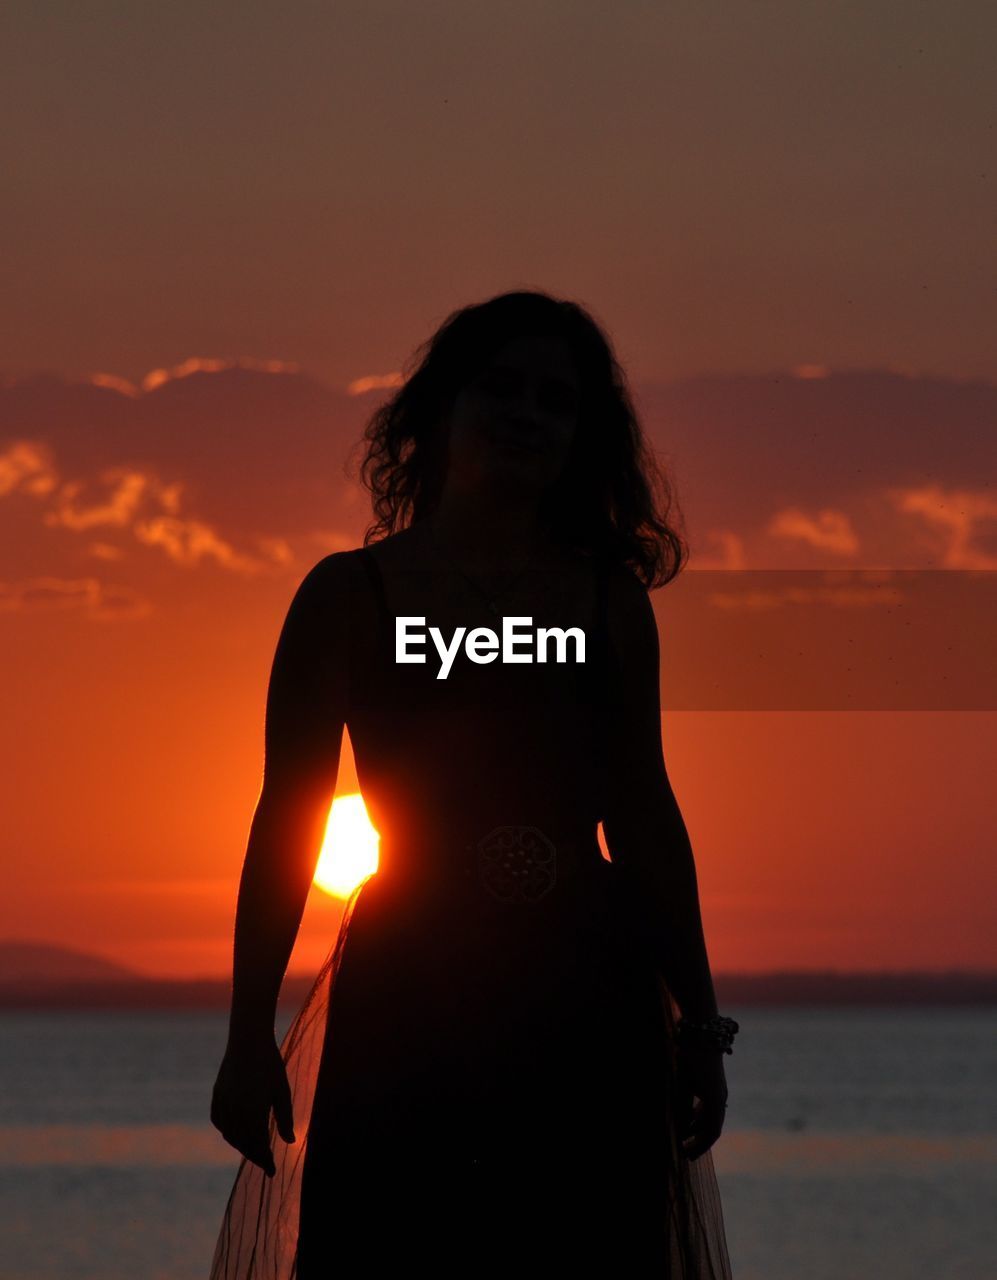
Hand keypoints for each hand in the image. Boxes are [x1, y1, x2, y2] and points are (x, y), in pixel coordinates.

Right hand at [210, 1033, 295, 1176]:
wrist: (248, 1039)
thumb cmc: (270, 1064)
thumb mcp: (282, 1090)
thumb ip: (285, 1117)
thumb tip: (290, 1141)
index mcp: (254, 1109)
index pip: (259, 1144)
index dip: (265, 1159)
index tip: (272, 1171)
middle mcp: (236, 1109)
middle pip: (243, 1142)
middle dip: (255, 1155)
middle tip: (265, 1163)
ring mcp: (223, 1102)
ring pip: (230, 1134)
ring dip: (241, 1145)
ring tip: (254, 1149)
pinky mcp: (217, 1094)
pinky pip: (220, 1121)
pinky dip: (228, 1131)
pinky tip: (236, 1133)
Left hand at [674, 1039, 728, 1160]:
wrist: (703, 1031)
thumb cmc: (691, 1056)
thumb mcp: (684, 1083)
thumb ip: (683, 1107)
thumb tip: (682, 1130)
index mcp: (715, 1100)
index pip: (711, 1132)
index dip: (700, 1146)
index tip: (687, 1155)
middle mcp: (720, 1097)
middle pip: (712, 1127)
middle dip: (699, 1141)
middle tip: (685, 1153)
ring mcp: (717, 1090)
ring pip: (710, 1117)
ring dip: (698, 1129)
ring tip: (684, 1139)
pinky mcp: (712, 1083)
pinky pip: (708, 1106)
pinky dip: (699, 1116)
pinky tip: (688, 1121)